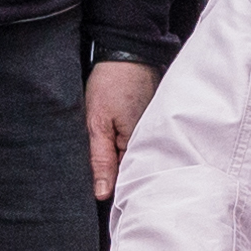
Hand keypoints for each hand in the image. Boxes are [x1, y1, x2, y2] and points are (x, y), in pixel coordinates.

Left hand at [83, 59, 158, 200]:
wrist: (127, 50)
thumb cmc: (111, 83)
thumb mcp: (97, 122)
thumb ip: (101, 159)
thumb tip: (102, 193)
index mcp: (141, 144)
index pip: (128, 179)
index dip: (114, 189)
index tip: (101, 200)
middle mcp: (152, 140)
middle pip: (133, 168)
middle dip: (118, 175)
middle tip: (98, 179)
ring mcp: (153, 129)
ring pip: (135, 154)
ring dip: (121, 158)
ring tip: (106, 158)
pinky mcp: (150, 120)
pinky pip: (138, 140)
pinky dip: (126, 143)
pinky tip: (115, 140)